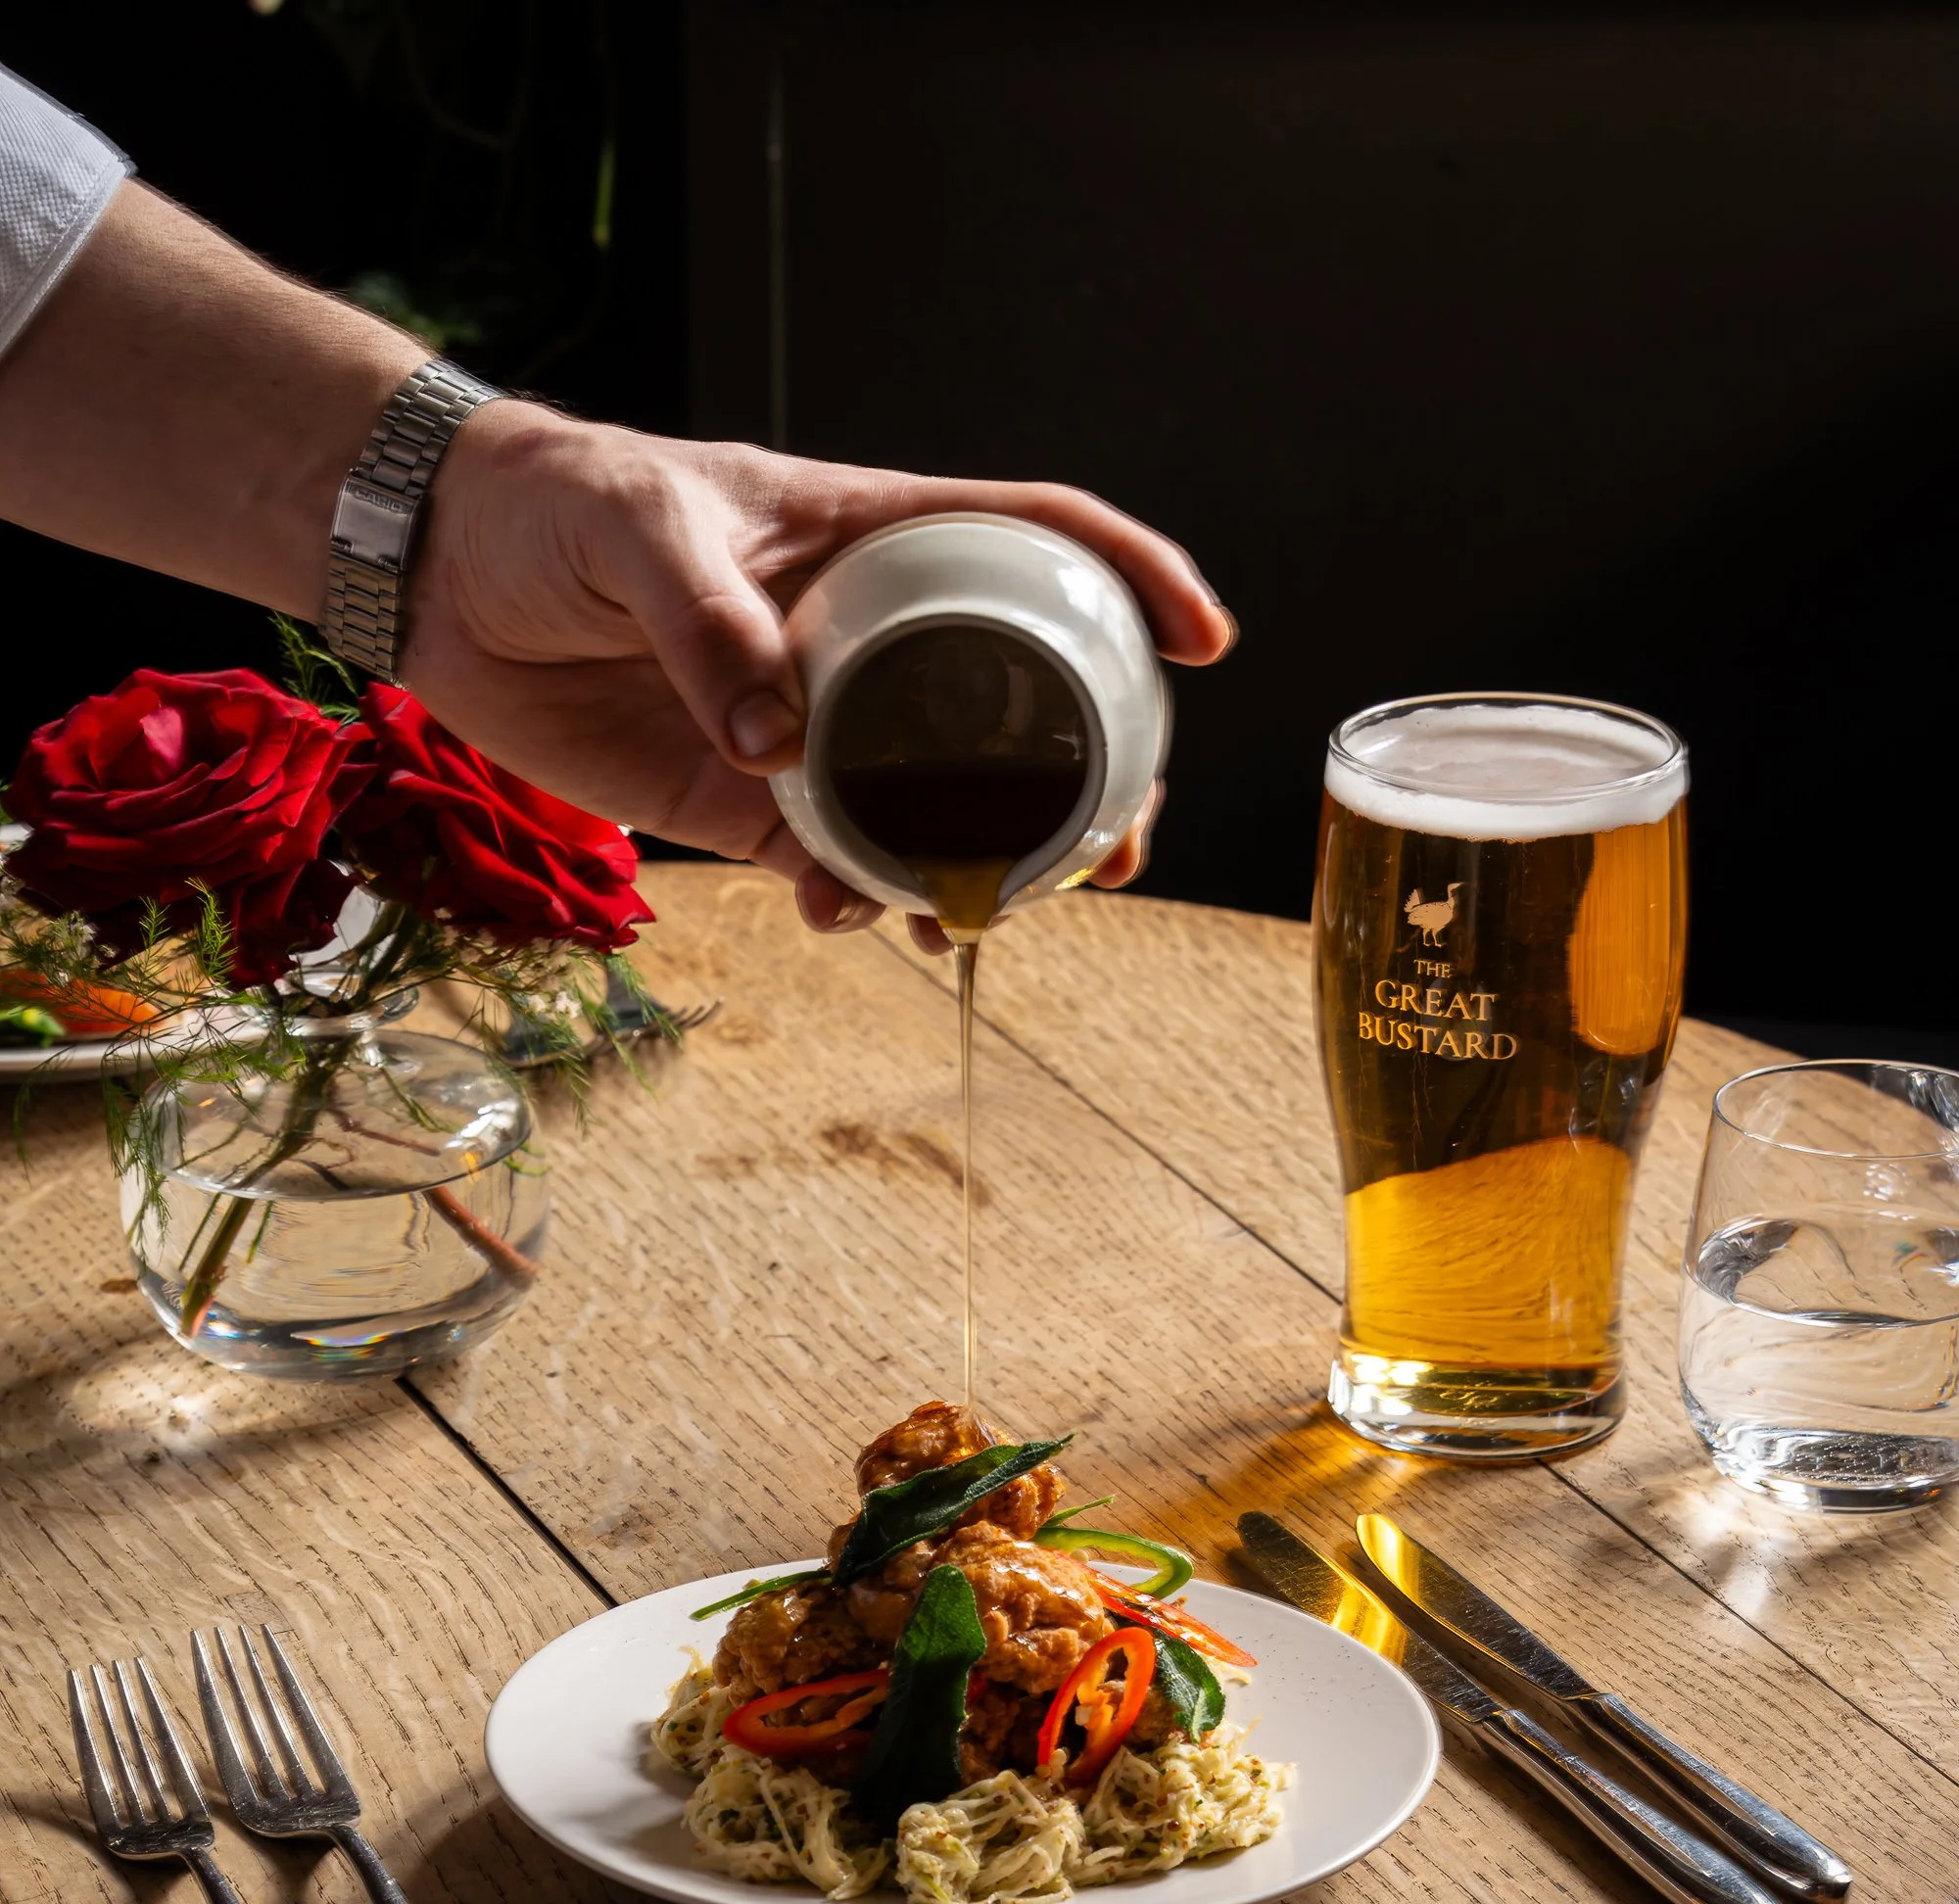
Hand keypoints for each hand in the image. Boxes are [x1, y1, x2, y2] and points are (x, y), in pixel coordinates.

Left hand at [408, 408, 1233, 946]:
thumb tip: (782, 748)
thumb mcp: (639, 529)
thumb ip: (711, 625)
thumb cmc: (551, 506)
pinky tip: (853, 921)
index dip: (1131, 576)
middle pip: (1021, 703)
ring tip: (996, 917)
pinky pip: (831, 863)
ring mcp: (816, 727)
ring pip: (938, 806)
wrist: (440, 576)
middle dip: (1092, 777)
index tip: (1200, 638)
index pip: (1036, 537)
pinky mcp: (748, 802)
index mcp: (874, 536)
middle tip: (1117, 848)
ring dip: (984, 867)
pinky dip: (856, 902)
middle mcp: (868, 639)